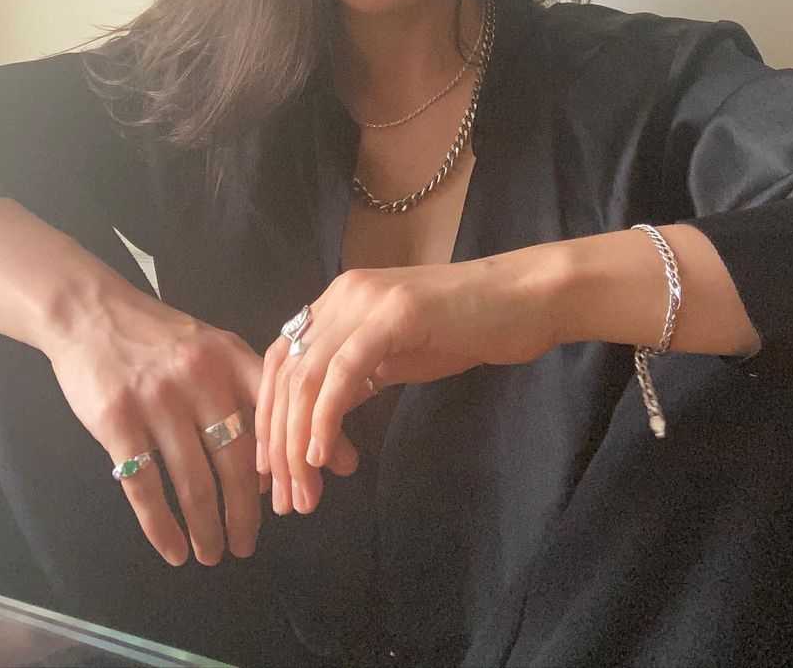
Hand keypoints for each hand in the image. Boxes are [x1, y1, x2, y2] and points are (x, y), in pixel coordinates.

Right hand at [44, 281, 265, 567]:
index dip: (290, 462)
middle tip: (249, 544)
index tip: (303, 499)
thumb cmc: (160, 337)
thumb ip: (249, 388)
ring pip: (193, 481)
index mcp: (230, 358)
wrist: (92, 313)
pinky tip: (173, 549)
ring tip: (213, 554)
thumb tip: (288, 446)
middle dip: (246, 512)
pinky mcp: (117, 420)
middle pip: (236, 459)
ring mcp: (157, 399)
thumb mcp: (212, 345)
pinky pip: (143, 486)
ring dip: (207, 527)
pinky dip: (161, 527)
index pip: (272, 415)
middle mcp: (200, 378)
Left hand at [254, 252, 558, 515]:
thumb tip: (316, 424)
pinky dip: (325, 417)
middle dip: (278, 443)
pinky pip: (344, 372)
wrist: (525, 299)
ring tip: (305, 492)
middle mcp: (342, 293)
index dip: (268, 418)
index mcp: (338, 299)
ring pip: (307, 377)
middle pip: (285, 373)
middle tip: (288, 498)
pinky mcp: (395, 315)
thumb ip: (355, 378)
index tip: (273, 473)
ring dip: (297, 442)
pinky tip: (321, 455)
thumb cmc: (468, 328)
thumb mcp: (397, 355)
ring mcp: (367, 300)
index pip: (280, 360)